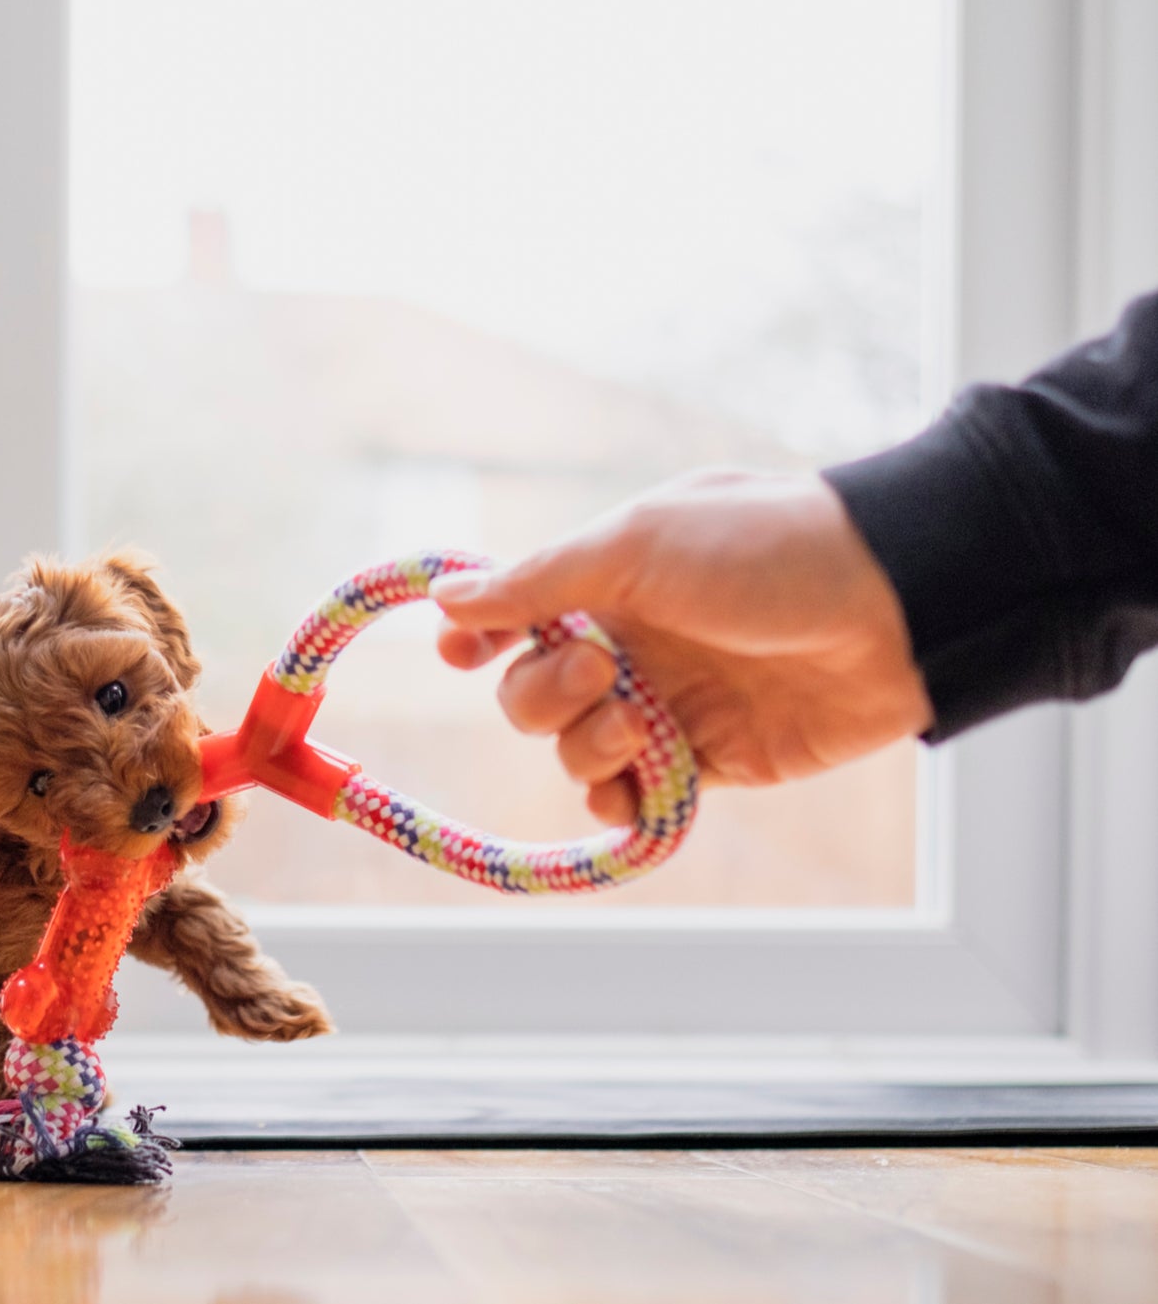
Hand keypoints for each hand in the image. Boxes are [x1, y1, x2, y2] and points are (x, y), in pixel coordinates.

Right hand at [432, 471, 932, 824]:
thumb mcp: (640, 543)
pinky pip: (632, 795)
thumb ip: (539, 579)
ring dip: (585, 744)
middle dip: (545, 691)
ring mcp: (666, 703)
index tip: (459, 652)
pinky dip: (619, 800)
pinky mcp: (709, 760)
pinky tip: (632, 787)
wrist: (894, 607)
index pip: (513, 613)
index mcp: (606, 578)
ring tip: (640, 723)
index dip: (477, 635)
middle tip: (602, 666)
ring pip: (575, 748)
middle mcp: (628, 641)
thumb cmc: (764, 551)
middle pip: (530, 692)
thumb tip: (447, 596)